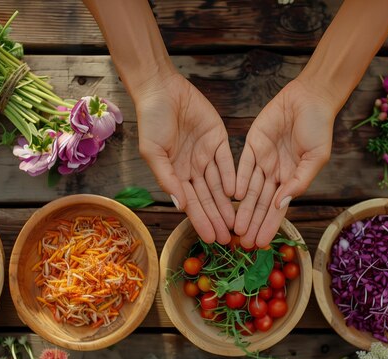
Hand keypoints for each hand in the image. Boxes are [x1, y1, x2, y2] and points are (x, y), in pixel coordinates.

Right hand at [135, 72, 235, 243]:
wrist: (162, 90)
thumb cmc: (151, 121)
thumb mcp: (154, 152)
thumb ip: (167, 178)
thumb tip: (179, 205)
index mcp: (176, 174)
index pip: (191, 203)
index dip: (201, 221)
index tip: (211, 239)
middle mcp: (193, 168)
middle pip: (208, 198)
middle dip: (217, 219)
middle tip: (229, 238)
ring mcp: (207, 155)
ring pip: (219, 185)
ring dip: (227, 204)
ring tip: (236, 223)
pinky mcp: (219, 140)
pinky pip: (227, 162)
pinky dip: (231, 177)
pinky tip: (235, 194)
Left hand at [234, 79, 333, 247]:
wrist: (310, 99)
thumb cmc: (319, 128)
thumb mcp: (315, 158)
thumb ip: (299, 181)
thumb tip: (281, 203)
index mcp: (291, 178)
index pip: (277, 208)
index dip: (269, 225)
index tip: (262, 243)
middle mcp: (275, 173)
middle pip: (261, 203)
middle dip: (253, 223)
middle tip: (243, 243)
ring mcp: (262, 159)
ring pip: (250, 189)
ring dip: (243, 209)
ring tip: (236, 228)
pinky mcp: (252, 144)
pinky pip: (243, 166)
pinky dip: (239, 181)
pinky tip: (235, 197)